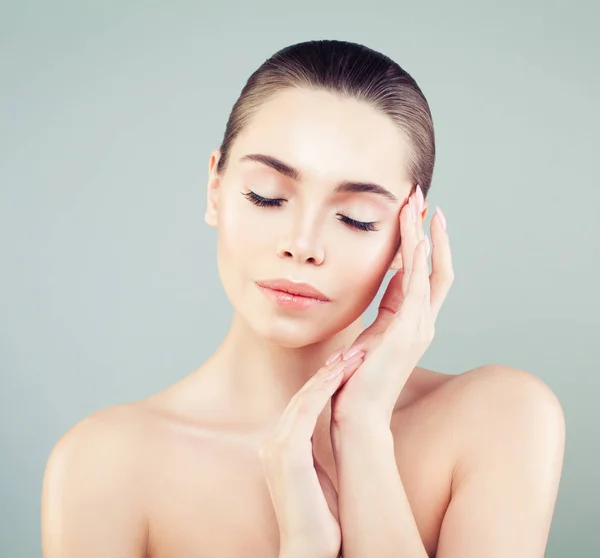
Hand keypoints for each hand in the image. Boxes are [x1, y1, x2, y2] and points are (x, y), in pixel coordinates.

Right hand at [258, 349, 365, 557]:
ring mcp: (276, 447)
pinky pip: (306, 412)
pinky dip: (323, 390)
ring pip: (304, 398)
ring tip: (352, 355)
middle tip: (351, 349)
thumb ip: (313, 451)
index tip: (345, 363)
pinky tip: (340, 375)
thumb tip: (330, 433)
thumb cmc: (318, 517)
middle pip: (302, 395)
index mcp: (279, 446)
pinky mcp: (287, 454)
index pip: (302, 404)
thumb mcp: (315, 475)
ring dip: (329, 374)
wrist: (308, 550)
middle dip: (328, 371)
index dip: (324, 381)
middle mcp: (273, 442)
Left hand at [331, 185, 453, 424]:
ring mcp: (419, 327)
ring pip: (431, 272)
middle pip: (434, 266)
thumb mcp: (368, 337)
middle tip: (422, 198)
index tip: (413, 214)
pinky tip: (417, 237)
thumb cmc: (357, 381)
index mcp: (410, 321)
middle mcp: (422, 322)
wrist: (358, 416)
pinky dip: (420, 261)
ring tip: (419, 206)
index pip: (422, 274)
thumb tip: (384, 281)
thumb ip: (382, 311)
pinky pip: (419, 288)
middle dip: (429, 231)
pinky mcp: (408, 333)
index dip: (420, 243)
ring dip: (424, 237)